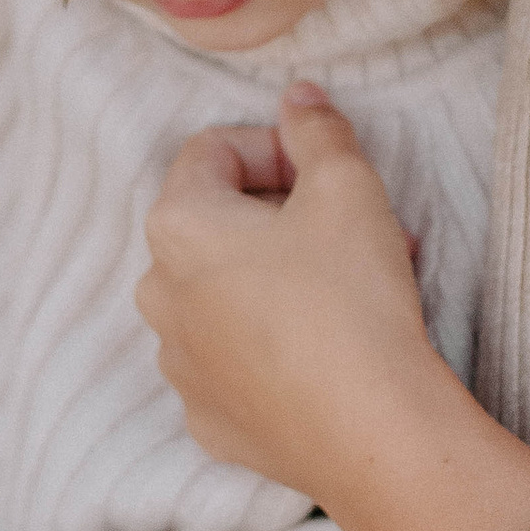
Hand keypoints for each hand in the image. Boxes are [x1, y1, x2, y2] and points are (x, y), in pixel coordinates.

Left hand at [140, 83, 529, 530]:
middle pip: (215, 224)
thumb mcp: (348, 189)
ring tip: (354, 289)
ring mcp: (178, 364)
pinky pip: (234, 360)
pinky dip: (272, 343)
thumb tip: (298, 97)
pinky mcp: (208, 418)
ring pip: (225, 294)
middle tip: (357, 228)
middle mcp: (157, 294)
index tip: (327, 174)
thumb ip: (318, 129)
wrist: (372, 433)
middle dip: (285, 216)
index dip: (277, 147)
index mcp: (177, 226)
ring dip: (280, 278)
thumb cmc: (353, 300)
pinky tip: (328, 350)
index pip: (213, 150)